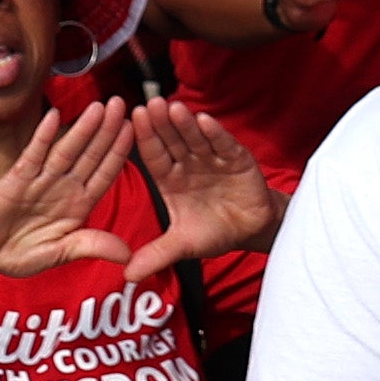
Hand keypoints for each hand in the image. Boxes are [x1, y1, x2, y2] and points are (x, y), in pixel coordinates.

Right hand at [0, 101, 139, 284]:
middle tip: (121, 105)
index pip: (105, 174)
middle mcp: (64, 187)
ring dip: (82, 128)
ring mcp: (42, 180)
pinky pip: (33, 153)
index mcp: (79, 205)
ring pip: (66, 150)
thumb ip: (92, 246)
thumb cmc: (20, 252)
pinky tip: (55, 117)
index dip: (119, 152)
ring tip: (98, 107)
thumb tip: (128, 256)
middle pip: (90, 155)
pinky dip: (44, 135)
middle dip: (107, 130)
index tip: (134, 131)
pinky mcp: (18, 177)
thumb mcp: (60, 253)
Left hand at [126, 101, 281, 277]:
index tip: (132, 121)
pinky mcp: (237, 159)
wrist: (251, 231)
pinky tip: (205, 120)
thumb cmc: (214, 232)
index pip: (154, 156)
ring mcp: (212, 159)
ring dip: (185, 123)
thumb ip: (157, 255)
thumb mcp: (183, 245)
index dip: (145, 139)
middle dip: (161, 124)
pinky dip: (215, 134)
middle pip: (172, 141)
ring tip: (173, 107)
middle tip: (148, 104)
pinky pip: (223, 144)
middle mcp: (188, 165)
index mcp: (170, 181)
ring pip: (195, 138)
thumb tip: (128, 275)